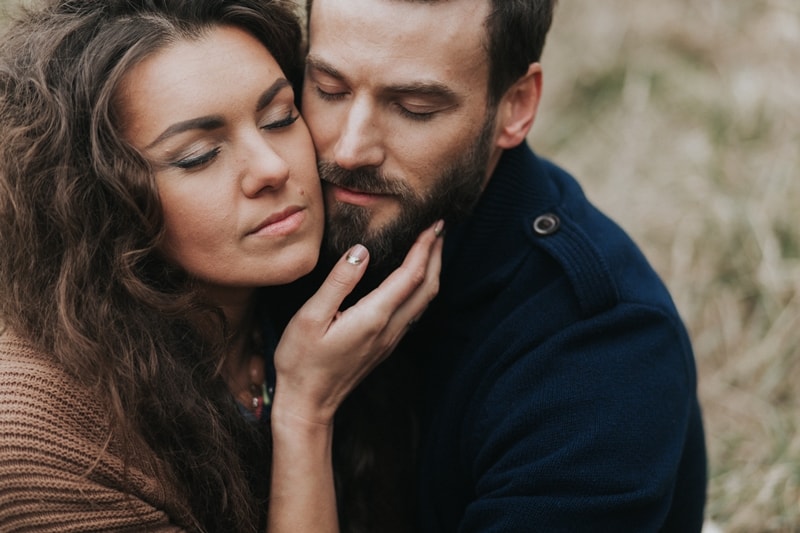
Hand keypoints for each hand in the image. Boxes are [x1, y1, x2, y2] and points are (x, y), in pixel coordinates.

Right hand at [272, 220, 442, 425]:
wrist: (308, 403)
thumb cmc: (302, 360)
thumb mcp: (311, 316)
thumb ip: (339, 281)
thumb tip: (362, 250)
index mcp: (374, 316)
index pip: (410, 275)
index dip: (425, 247)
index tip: (433, 224)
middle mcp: (389, 328)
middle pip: (427, 287)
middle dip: (436, 255)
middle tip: (439, 228)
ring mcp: (390, 339)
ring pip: (424, 301)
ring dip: (432, 271)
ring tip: (432, 248)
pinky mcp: (385, 345)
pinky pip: (414, 311)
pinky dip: (421, 287)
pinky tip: (413, 278)